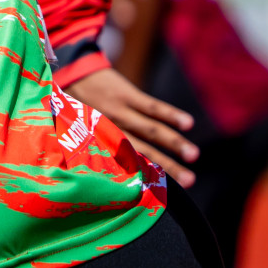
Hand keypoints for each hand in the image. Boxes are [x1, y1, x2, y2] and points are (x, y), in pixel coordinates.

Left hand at [66, 68, 198, 186]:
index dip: (145, 179)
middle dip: (169, 167)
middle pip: (144, 152)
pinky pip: (151, 106)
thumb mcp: (81, 133)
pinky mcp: (127, 95)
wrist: (74, 73)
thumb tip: (105, 178)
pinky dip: (170, 114)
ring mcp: (120, 112)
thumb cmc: (80, 109)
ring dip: (174, 142)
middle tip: (191, 182)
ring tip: (194, 155)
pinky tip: (188, 123)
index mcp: (103, 143)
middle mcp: (112, 131)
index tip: (162, 194)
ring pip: (150, 130)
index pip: (126, 166)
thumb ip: (97, 151)